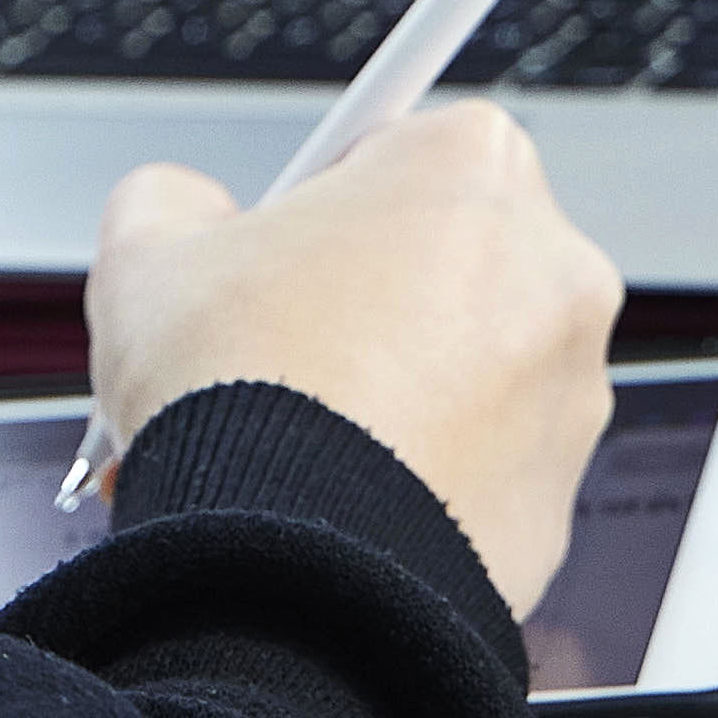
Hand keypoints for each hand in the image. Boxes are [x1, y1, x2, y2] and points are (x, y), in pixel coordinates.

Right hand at [82, 108, 624, 613]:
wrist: (290, 566)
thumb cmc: (236, 395)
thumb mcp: (146, 251)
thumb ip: (171, 198)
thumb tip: (182, 208)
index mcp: (472, 168)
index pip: (396, 150)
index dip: (319, 206)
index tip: (277, 253)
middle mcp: (554, 268)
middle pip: (441, 266)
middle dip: (362, 308)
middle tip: (271, 356)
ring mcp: (571, 392)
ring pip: (465, 377)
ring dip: (390, 399)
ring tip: (290, 445)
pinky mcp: (560, 500)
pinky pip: (480, 474)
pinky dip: (421, 486)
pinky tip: (336, 505)